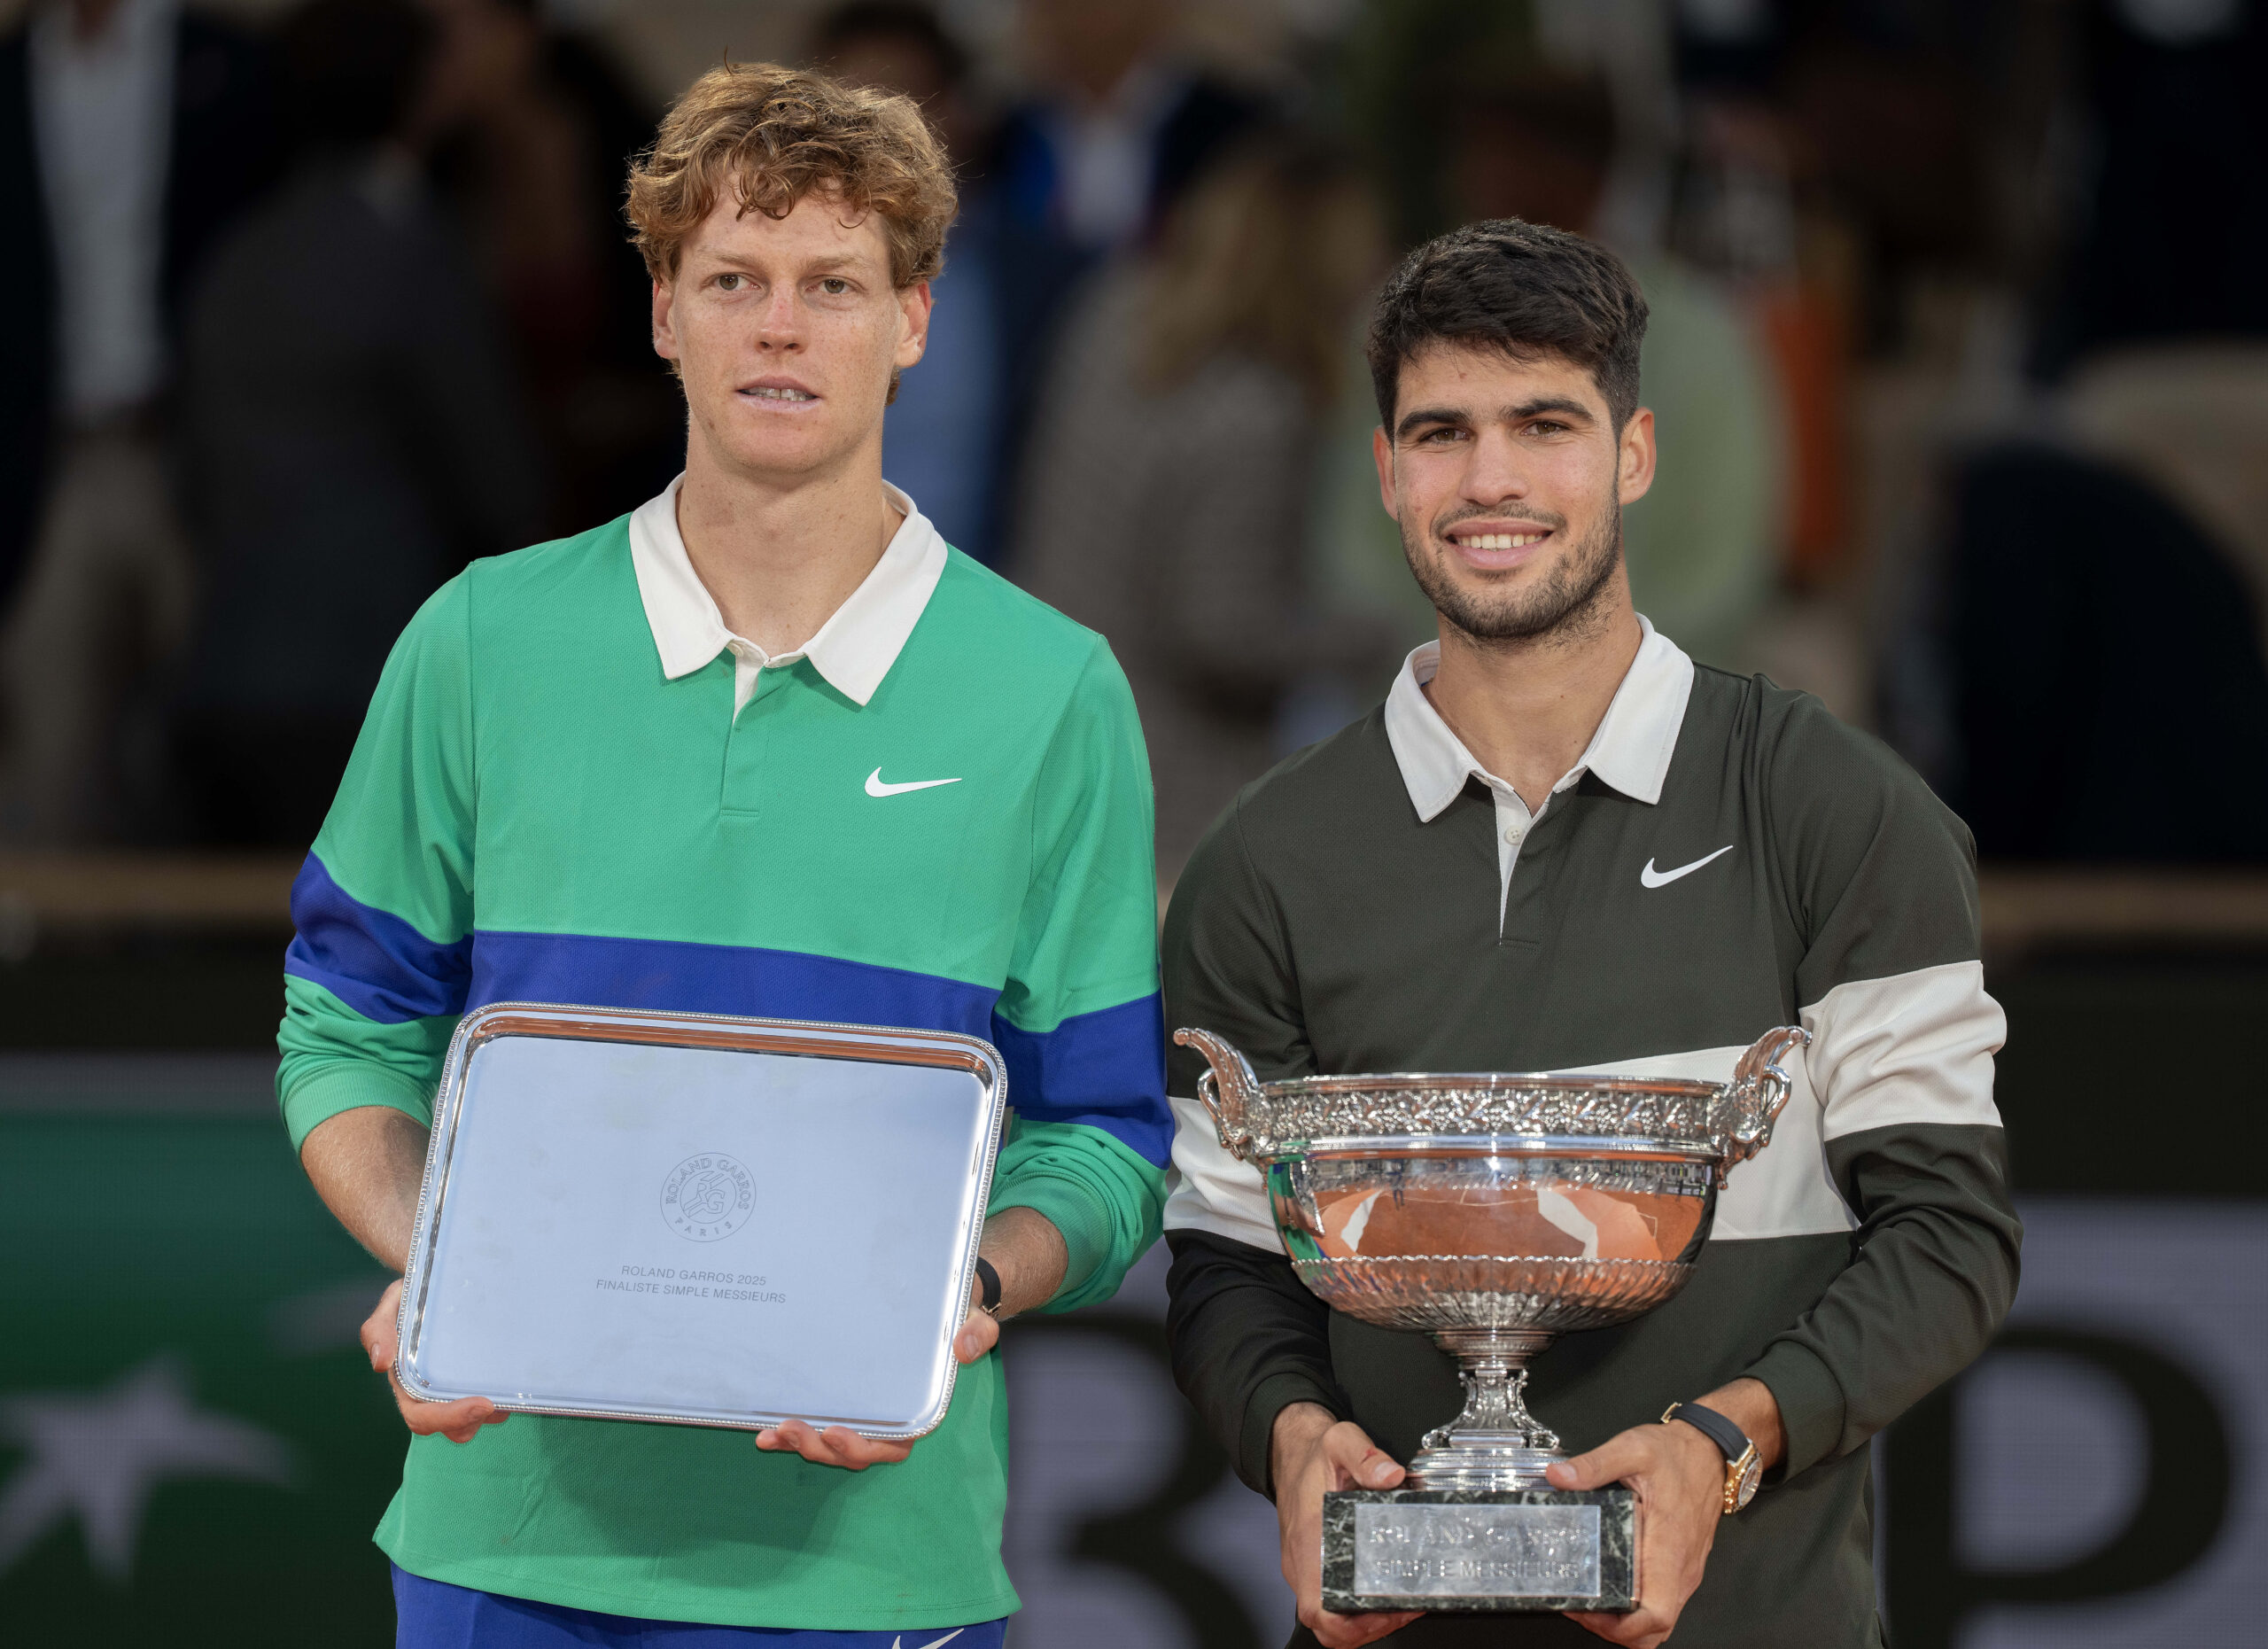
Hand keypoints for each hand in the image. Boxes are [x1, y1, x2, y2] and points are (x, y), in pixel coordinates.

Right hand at [361, 1278, 510, 1444]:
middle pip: (449, 1427)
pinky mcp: (475, 1377)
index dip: (448, 1418)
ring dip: (491, 1416)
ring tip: (508, 1395)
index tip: (482, 1404)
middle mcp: (429, 1392)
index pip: (420, 1416)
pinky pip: (490, 1401)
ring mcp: (453, 1387)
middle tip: (496, 1404)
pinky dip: (502, 1400)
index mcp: (406, 1382)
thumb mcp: (392, 1305)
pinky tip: (514, 1382)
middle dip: (471, 1423)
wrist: (436, 1282)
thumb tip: (380, 1363)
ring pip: (472, 1421)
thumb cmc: (411, 1297)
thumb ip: (377, 1330)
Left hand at [753, 1286, 999, 1469]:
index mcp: (918, 1412)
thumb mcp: (973, 1317)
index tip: (837, 1435)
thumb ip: (978, 1332)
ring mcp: (862, 1413)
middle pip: (852, 1452)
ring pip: (829, 1445)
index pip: (892, 1445)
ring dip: (800, 1443)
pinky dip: (791, 1430)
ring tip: (770, 1433)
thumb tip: (965, 1348)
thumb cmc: (956, 1315)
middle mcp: (888, 1421)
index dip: (862, 1447)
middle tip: (790, 1429)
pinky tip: (763, 1426)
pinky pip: (817, 1424)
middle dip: (819, 1448)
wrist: (938, 1299)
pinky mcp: (841, 1400)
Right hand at [1270, 1402, 1421, 1647]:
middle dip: (1368, 1629)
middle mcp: (1303, 1563)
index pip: (1317, 1608)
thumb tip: (1392, 1475)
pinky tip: (1387, 1592)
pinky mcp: (1314, 1567)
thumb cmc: (1313, 1454)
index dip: (1350, 1626)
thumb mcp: (1340, 1440)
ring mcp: (1306, 1569)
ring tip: (1403, 1604)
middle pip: (1328, 1625)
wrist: (1291, 1452)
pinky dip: (1359, 1608)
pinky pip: (1334, 1601)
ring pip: (1332, 1617)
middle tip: (1404, 1609)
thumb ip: (1366, 1455)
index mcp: (1308, 1541)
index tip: (1384, 1613)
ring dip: (1366, 1622)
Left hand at [1547, 1379, 1781, 1647]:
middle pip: (1654, 1629)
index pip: (1657, 1614)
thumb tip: (1559, 1478)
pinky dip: (1636, 1609)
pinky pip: (1661, 1602)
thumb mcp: (1632, 1449)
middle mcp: (1681, 1569)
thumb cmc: (1678, 1454)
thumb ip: (1594, 1465)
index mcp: (1669, 1548)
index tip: (1590, 1612)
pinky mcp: (1681, 1567)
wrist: (1711, 1451)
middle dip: (1615, 1631)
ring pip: (1658, 1621)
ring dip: (1625, 1623)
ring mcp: (1684, 1571)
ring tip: (1589, 1600)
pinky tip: (1610, 1586)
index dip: (1623, 1627)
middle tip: (1579, 1608)